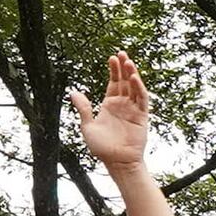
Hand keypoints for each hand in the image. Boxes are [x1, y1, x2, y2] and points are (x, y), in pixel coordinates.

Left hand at [71, 51, 153, 176]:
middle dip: (123, 67)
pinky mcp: (142, 116)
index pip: (113, 83)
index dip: (113, 70)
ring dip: (132, 74)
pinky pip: (141, 99)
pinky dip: (139, 88)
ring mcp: (133, 109)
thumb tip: (73, 92)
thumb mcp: (87, 126)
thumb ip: (83, 108)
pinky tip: (134, 78)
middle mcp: (122, 104)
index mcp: (109, 105)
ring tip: (128, 61)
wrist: (117, 162)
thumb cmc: (102, 148)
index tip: (112, 58)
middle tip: (121, 53)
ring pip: (134, 87)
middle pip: (124, 81)